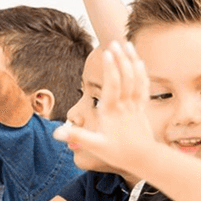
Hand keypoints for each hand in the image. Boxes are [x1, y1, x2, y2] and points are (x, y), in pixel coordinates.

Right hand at [54, 42, 160, 172]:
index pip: (112, 86)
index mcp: (112, 112)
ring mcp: (135, 105)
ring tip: (126, 43)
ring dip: (131, 60)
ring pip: (135, 78)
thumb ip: (77, 137)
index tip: (107, 52)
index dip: (110, 68)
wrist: (144, 159)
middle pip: (125, 77)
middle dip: (120, 58)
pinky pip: (143, 86)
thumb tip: (56, 132)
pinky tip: (138, 61)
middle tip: (113, 42)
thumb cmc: (118, 153)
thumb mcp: (96, 146)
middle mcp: (125, 105)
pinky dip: (141, 72)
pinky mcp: (141, 107)